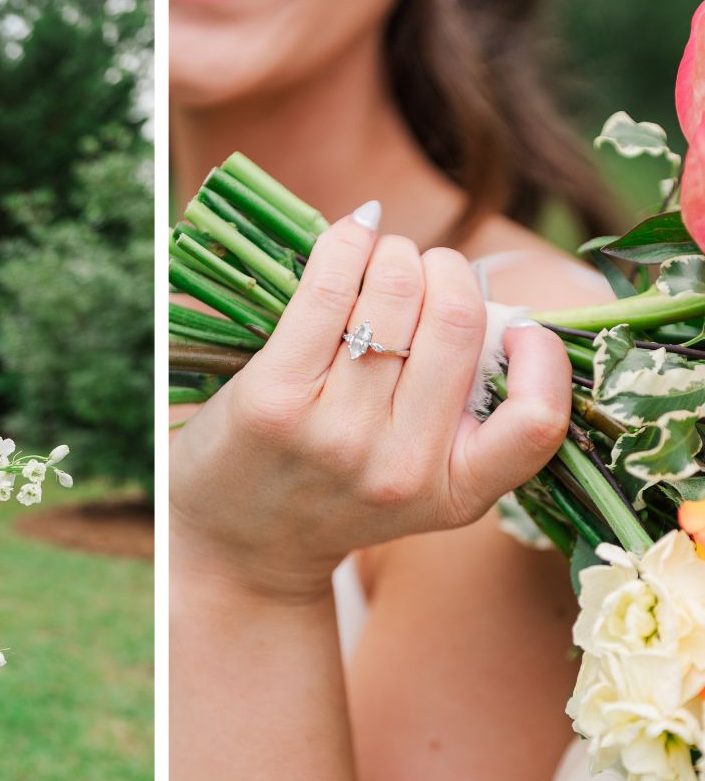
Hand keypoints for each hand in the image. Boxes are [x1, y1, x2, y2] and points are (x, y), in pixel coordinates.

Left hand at [171, 208, 570, 602]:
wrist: (238, 545)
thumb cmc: (334, 491)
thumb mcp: (419, 479)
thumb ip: (462, 413)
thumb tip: (489, 303)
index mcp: (455, 491)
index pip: (537, 420)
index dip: (542, 355)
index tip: (519, 327)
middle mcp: (399, 467)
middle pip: (456, 322)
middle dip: (446, 272)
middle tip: (421, 271)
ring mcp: (336, 434)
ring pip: (395, 294)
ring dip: (394, 255)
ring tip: (380, 260)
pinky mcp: (274, 400)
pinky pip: (327, 292)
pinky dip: (348, 245)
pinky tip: (353, 235)